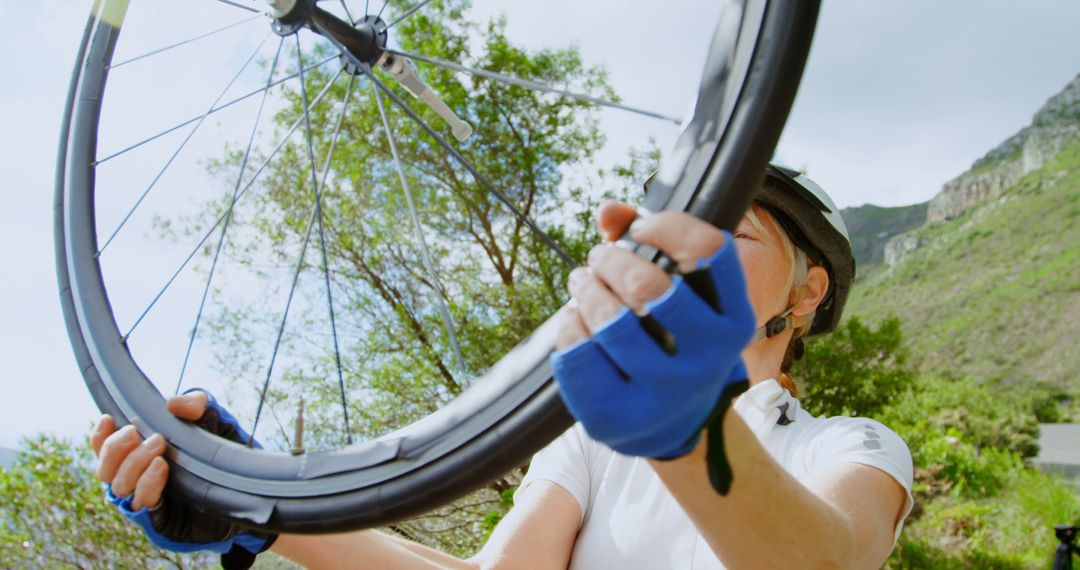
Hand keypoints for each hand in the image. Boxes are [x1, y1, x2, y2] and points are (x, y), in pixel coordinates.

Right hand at [92, 391, 274, 565]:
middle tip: (137, 433)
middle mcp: (136, 478)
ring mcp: (146, 498)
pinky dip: (147, 484)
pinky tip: (161, 467)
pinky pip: (141, 503)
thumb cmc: (219, 452)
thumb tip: (172, 404)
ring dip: (134, 464)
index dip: (99, 436)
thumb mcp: (211, 421)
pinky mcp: (160, 518)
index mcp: (138, 455)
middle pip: (105, 468)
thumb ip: (195, 406)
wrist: (245, 488)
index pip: (104, 449)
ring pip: (119, 486)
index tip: (109, 418)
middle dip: (116, 449)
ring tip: (159, 447)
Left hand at [552, 202, 754, 460]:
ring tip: (581, 281)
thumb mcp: (682, 295)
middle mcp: (708, 359)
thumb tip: (608, 212)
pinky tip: (574, 319)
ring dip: (586, 288)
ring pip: (610, 321)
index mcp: (733, 320)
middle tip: (599, 257)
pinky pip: (577, 354)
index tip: (642, 228)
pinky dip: (569, 325)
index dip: (668, 225)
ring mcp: (664, 393)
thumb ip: (647, 243)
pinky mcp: (619, 417)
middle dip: (611, 259)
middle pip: (648, 285)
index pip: (710, 250)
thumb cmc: (674, 338)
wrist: (673, 425)